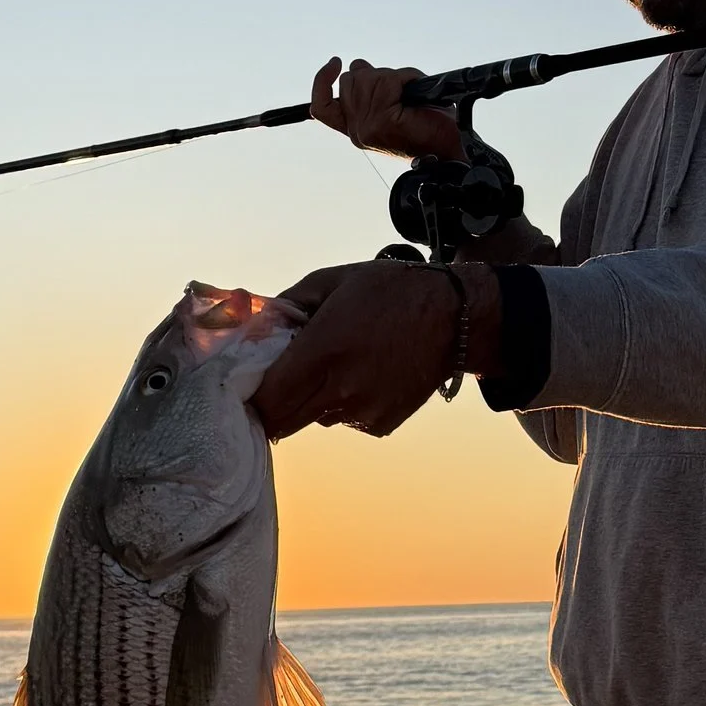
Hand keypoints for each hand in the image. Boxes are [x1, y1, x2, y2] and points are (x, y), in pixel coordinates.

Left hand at [254, 259, 498, 438]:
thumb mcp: (333, 281)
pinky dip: (344, 403)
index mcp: (324, 351)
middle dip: (274, 403)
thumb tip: (257, 326)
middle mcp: (341, 389)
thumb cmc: (392, 291)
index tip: (251, 381)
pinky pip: (345, 419)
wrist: (454, 318)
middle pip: (282, 421)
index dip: (252, 394)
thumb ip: (287, 305)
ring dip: (312, 398)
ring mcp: (362, 412)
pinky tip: (365, 374)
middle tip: (281, 379)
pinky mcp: (380, 424)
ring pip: (313, 418)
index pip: (267, 399)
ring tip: (338, 364)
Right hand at [310, 56, 464, 164]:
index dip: (323, 81)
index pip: (322, 106)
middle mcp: (357, 131)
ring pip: (369, 77)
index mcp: (356, 130)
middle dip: (378, 76)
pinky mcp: (383, 123)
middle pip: (350, 79)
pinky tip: (406, 85)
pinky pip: (389, 82)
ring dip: (395, 79)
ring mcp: (367, 128)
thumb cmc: (432, 129)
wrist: (453, 151)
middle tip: (402, 94)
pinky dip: (400, 77)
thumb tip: (360, 67)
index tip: (335, 63)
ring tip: (412, 98)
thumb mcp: (395, 105)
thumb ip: (373, 91)